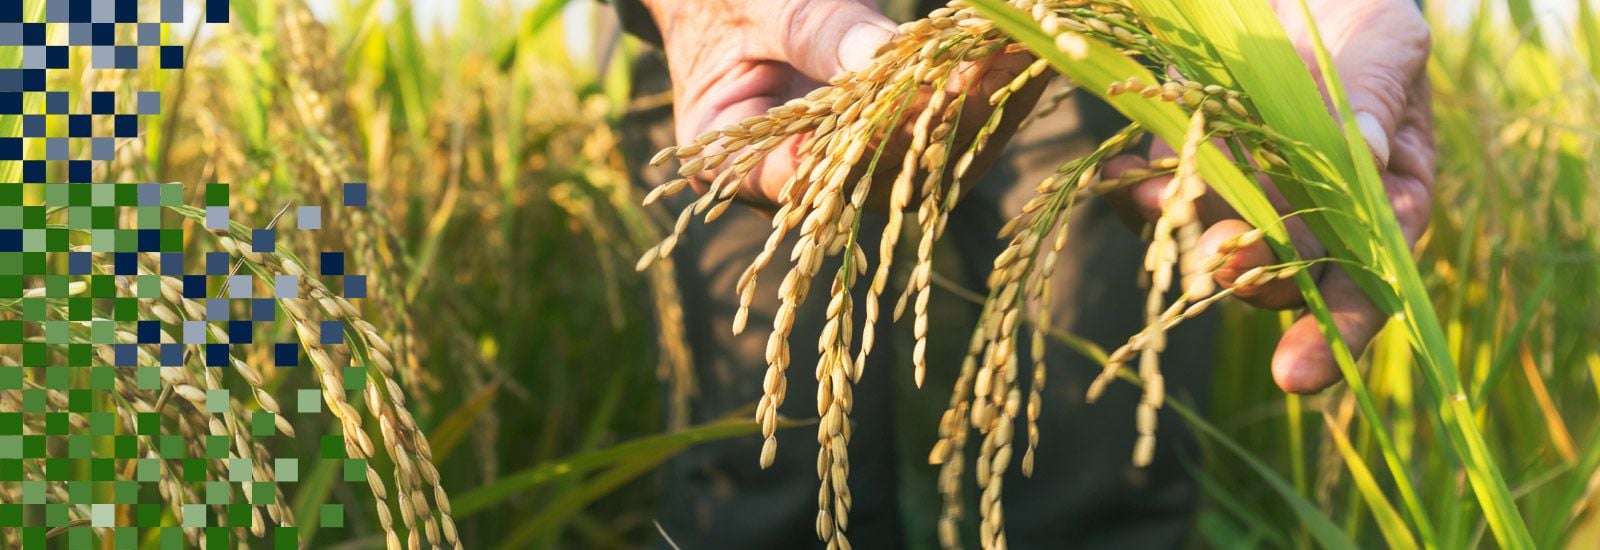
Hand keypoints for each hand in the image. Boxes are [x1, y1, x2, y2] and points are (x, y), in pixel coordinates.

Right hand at [641, 0, 1044, 207]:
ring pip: (929, 160)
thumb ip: (811, 31)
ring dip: (985, 105)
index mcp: (732, 159)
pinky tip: (1024, 49)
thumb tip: (879, 57)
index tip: (919, 95)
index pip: (798, 173)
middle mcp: (797, 180)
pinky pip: (946, 128)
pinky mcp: (895, 141)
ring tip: (1028, 49)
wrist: (736, 2)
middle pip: (881, 171)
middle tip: (995, 63)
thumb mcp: (759, 4)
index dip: (864, 142)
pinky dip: (987, 87)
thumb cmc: (726, 0)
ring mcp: (851, 166)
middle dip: (945, 118)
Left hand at [1103, 0, 1433, 393]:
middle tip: (1220, 265)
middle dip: (1249, 275)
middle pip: (1283, 273)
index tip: (1296, 375)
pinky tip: (1117, 179)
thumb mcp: (1384, 41)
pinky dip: (1132, 193)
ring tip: (1155, 206)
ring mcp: (1244, 194)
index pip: (1368, 283)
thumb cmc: (1362, 19)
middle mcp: (1312, 216)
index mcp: (1384, 201)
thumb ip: (1375, 93)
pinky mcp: (1186, 166)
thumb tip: (1366, 153)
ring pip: (1211, 240)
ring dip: (1181, 234)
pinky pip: (1156, 197)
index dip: (1335, 331)